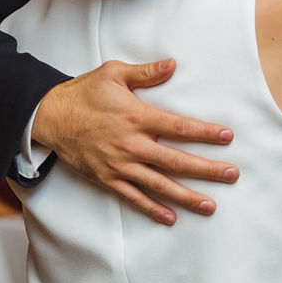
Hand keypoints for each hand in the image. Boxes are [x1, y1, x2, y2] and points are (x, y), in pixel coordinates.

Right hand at [32, 59, 237, 225]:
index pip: (179, 128)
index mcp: (137, 117)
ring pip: (159, 185)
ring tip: (210, 205)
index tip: (227, 137)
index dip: (205, 133)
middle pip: (177, 161)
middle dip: (207, 170)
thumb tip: (172, 64)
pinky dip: (152, 209)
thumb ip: (146, 72)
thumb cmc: (83, 93)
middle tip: (232, 175)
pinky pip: (133, 198)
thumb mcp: (114, 73)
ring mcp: (120, 165)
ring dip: (187, 196)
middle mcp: (132, 145)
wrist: (49, 117)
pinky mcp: (107, 178)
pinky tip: (171, 218)